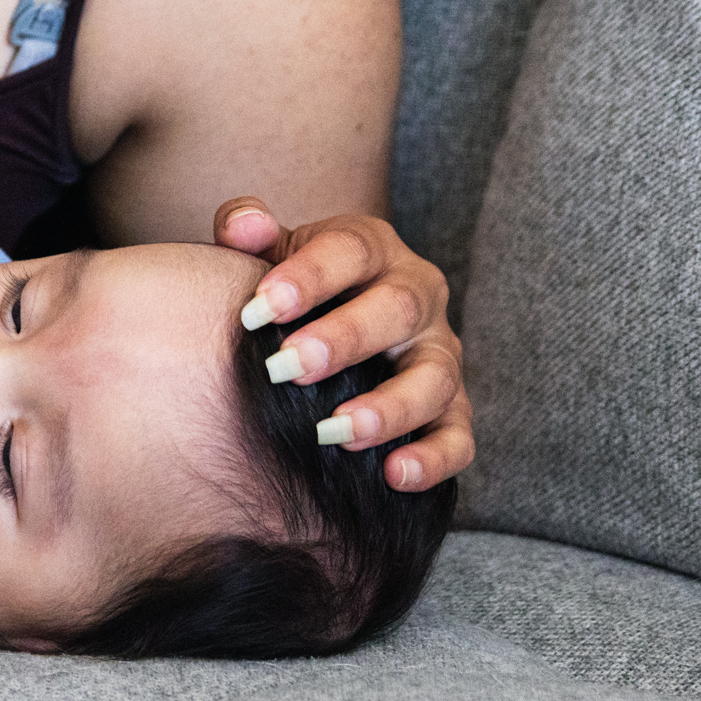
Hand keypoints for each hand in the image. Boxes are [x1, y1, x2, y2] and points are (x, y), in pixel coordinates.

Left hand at [218, 197, 471, 492]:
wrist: (331, 322)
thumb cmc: (292, 288)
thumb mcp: (270, 253)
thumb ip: (246, 233)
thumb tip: (242, 225)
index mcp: (372, 248)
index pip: (349, 251)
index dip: (305, 278)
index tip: (255, 310)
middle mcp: (417, 295)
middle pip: (397, 310)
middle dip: (342, 340)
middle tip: (284, 368)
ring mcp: (440, 354)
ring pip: (435, 378)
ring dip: (386, 408)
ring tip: (332, 432)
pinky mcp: (453, 407)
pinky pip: (458, 436)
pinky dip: (433, 458)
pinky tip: (394, 476)